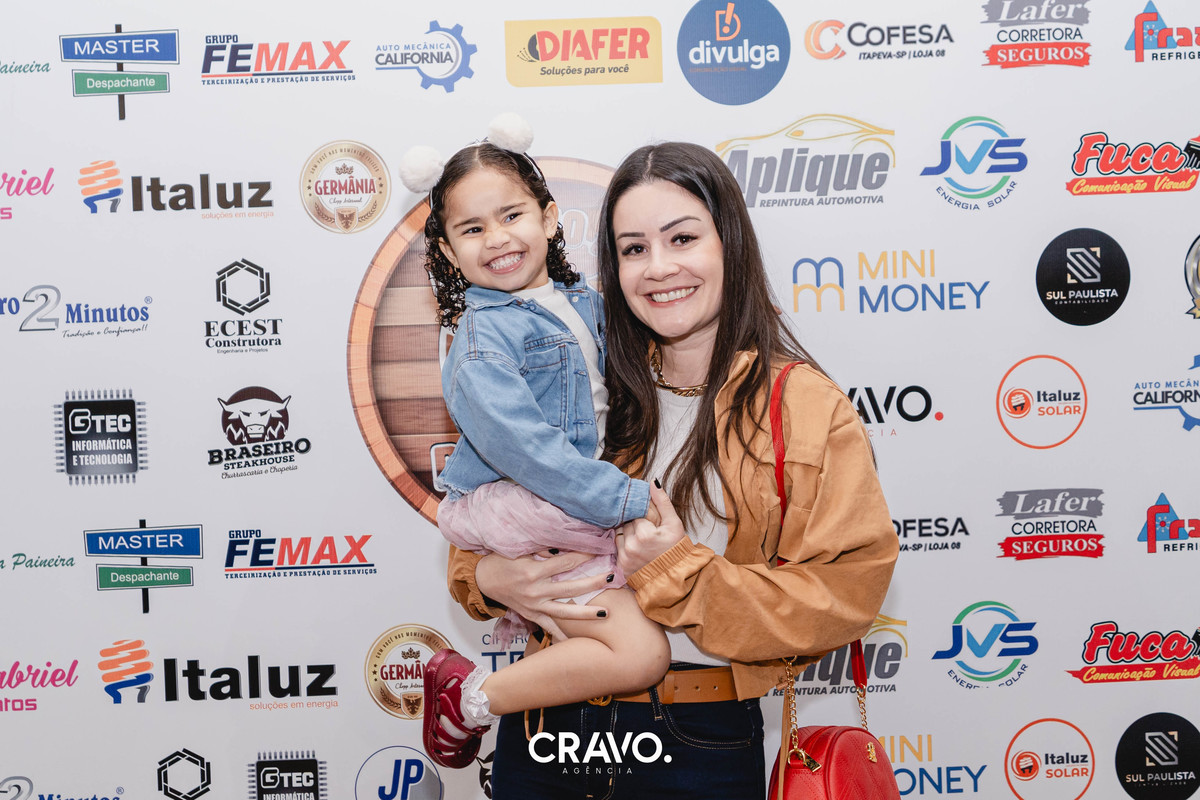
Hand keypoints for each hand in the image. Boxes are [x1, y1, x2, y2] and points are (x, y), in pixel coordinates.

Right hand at [475, 551, 609, 641]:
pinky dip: (561, 635)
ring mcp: (533, 606)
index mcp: (533, 572)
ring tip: (606, 613)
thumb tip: (565, 547)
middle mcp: (535, 591)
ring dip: (586, 612)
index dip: (583, 556)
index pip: (565, 563)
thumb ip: (543, 549)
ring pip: (564, 611)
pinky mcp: (531, 615)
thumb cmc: (501, 560)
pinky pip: (549, 627)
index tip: (599, 551)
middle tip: (613, 577)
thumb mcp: (519, 549)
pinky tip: (576, 643)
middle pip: (571, 587)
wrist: (482, 579)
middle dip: (594, 582)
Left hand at [617, 482, 685, 574]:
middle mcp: (631, 546)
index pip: (636, 514)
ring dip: (629, 535)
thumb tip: (653, 481)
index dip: (645, 519)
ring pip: (620, 534)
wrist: (674, 577)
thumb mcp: (674, 523)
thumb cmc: (675, 549)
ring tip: (644, 542)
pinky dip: (625, 546)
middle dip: (636, 525)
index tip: (653, 526)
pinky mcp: (621, 566)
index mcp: (644, 534)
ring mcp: (625, 557)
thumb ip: (662, 502)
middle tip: (649, 534)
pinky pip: (618, 547)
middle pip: (627, 523)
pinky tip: (638, 550)